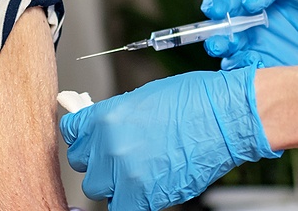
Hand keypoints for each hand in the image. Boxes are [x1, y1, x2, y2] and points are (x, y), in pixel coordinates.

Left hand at [59, 64, 279, 209]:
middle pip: (82, 164)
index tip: (90, 138)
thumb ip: (114, 115)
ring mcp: (125, 173)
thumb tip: (98, 126)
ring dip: (113, 181)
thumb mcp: (143, 98)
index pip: (71, 132)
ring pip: (98, 188)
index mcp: (106, 116)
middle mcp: (109, 146)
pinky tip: (142, 188)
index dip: (83, 135)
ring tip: (136, 168)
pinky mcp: (144, 196)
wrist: (226, 117)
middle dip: (98, 158)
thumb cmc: (195, 101)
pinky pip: (120, 207)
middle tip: (118, 153)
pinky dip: (128, 200)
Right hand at [201, 0, 297, 68]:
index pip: (226, 1)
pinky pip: (253, 76)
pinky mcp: (278, 72)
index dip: (216, 3)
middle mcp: (255, 27)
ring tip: (231, 51)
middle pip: (222, 32)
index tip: (214, 8)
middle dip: (214, 35)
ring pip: (232, 56)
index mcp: (257, 2)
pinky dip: (244, 74)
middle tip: (220, 37)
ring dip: (226, 55)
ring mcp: (265, 50)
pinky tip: (247, 68)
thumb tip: (248, 0)